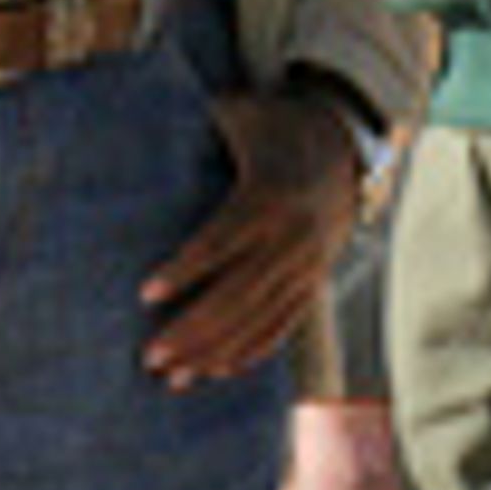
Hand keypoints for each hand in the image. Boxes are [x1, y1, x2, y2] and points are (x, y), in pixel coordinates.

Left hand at [143, 84, 364, 387]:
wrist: (347, 144)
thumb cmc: (277, 127)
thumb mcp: (244, 115)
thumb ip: (202, 121)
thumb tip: (144, 111)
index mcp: (269, 196)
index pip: (221, 241)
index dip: (184, 270)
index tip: (145, 295)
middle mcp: (291, 238)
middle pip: (236, 296)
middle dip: (191, 331)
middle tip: (148, 357)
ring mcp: (306, 266)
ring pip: (258, 320)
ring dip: (214, 353)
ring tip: (172, 378)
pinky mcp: (314, 282)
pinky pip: (282, 326)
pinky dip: (250, 352)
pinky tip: (216, 372)